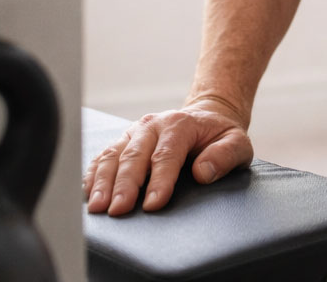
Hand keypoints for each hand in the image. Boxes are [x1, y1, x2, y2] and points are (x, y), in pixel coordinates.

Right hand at [83, 99, 253, 214]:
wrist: (207, 116)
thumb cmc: (220, 135)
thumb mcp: (237, 142)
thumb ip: (225, 155)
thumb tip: (202, 173)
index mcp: (181, 124)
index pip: (167, 154)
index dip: (159, 180)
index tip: (152, 205)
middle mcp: (154, 124)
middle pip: (135, 155)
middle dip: (125, 184)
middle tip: (118, 210)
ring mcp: (136, 131)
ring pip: (114, 153)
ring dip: (104, 180)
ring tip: (98, 206)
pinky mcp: (125, 140)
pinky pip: (105, 154)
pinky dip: (94, 172)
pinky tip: (88, 191)